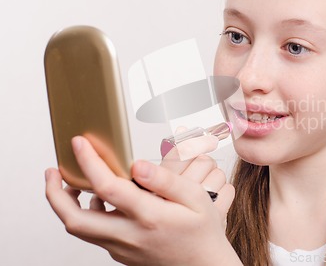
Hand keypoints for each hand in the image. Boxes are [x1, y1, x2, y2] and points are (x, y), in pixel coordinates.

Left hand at [45, 135, 240, 265]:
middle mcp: (129, 236)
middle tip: (52, 171)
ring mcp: (121, 248)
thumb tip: (138, 166)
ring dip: (67, 205)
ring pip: (80, 229)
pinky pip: (94, 234)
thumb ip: (167, 181)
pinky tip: (100, 200)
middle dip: (54, 194)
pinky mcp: (120, 254)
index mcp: (149, 217)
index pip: (108, 187)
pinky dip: (87, 214)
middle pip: (75, 220)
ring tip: (70, 182)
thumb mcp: (196, 200)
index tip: (80, 144)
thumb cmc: (202, 233)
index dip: (89, 162)